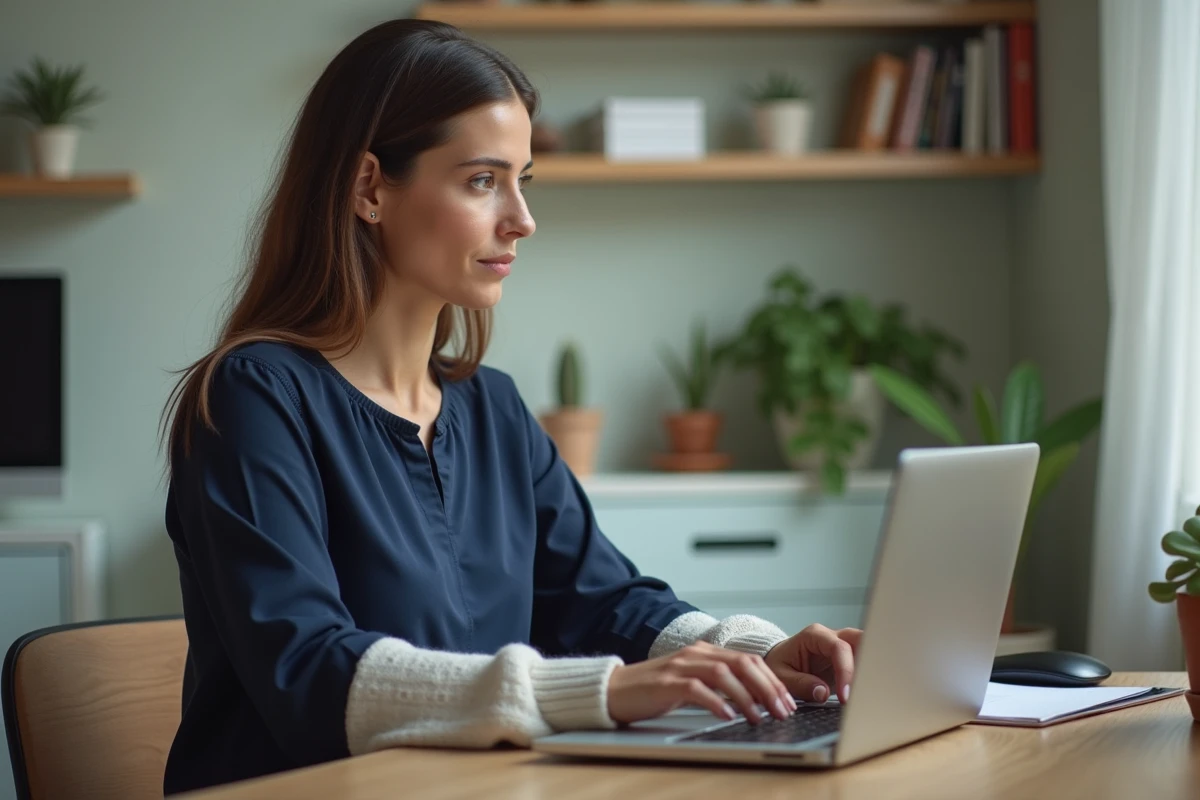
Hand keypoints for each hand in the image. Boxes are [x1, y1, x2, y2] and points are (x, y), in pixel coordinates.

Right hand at [607, 641, 798, 725]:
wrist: (614, 690)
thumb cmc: (654, 690)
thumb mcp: (691, 683)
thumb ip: (717, 685)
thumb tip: (753, 702)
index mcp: (705, 652)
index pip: (749, 659)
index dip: (772, 680)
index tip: (787, 701)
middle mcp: (695, 654)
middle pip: (743, 663)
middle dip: (768, 688)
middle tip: (783, 711)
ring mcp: (680, 666)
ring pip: (725, 674)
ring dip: (748, 697)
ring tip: (760, 717)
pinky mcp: (666, 683)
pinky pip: (697, 689)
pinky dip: (717, 702)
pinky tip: (729, 716)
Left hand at [763, 624, 860, 704]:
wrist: (778, 661)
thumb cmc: (778, 665)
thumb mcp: (781, 676)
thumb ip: (800, 684)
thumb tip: (823, 692)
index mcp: (814, 635)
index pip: (839, 648)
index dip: (846, 671)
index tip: (844, 695)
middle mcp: (831, 636)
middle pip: (861, 639)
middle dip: (868, 661)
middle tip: (868, 688)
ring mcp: (841, 646)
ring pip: (867, 649)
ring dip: (871, 669)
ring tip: (869, 692)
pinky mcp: (847, 659)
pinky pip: (863, 662)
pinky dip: (867, 675)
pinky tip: (867, 691)